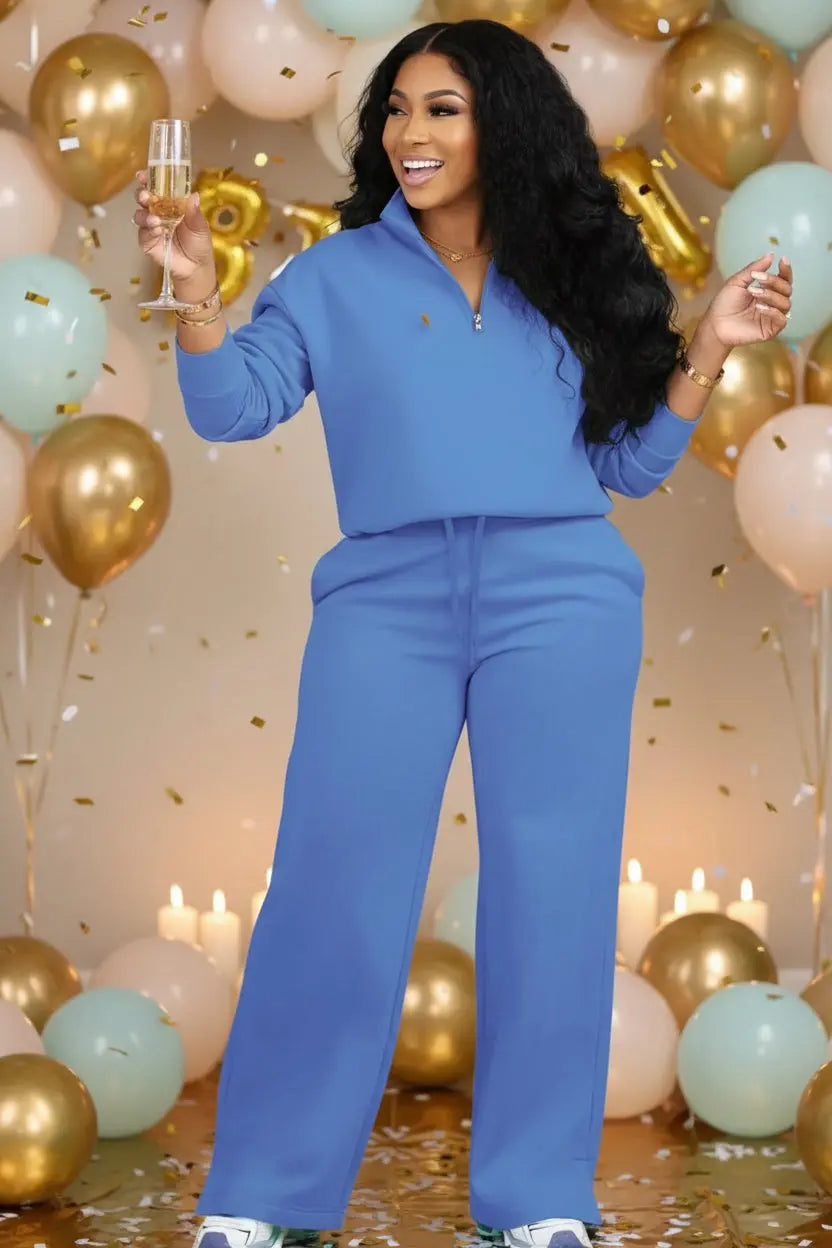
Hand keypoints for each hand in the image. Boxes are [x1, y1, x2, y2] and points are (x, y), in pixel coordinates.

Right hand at [133, 169, 215, 284]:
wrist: (196, 267)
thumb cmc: (198, 243)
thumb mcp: (200, 226)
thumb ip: (194, 212)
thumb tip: (194, 195)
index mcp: (170, 202)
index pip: (156, 186)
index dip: (148, 179)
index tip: (143, 175)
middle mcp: (157, 211)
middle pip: (143, 197)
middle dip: (142, 194)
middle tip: (146, 196)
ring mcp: (150, 226)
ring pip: (140, 214)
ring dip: (145, 215)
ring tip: (155, 220)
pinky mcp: (147, 241)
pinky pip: (143, 233)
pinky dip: (148, 230)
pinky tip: (157, 231)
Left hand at [701, 252, 791, 347]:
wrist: (715, 324)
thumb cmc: (724, 303)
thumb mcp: (737, 281)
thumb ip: (754, 268)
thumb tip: (771, 255)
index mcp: (767, 290)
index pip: (784, 279)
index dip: (786, 270)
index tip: (782, 260)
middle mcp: (772, 303)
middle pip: (787, 289)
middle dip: (774, 282)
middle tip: (758, 280)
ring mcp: (772, 316)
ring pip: (786, 303)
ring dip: (771, 295)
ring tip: (754, 294)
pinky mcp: (770, 330)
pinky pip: (782, 320)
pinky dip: (773, 312)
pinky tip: (760, 308)